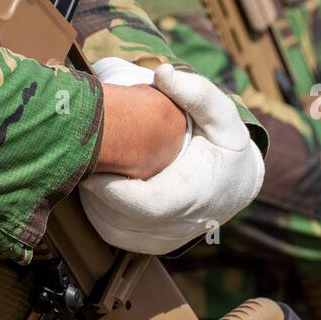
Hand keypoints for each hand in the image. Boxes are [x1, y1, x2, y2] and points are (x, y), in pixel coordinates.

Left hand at [81, 58, 264, 253]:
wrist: (237, 183)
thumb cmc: (224, 145)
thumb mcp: (221, 114)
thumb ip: (197, 92)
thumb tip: (163, 74)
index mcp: (195, 194)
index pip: (144, 204)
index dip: (112, 187)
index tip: (94, 161)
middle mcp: (180, 225)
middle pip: (120, 217)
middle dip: (95, 188)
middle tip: (82, 156)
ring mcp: (164, 240)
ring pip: (111, 228)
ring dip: (93, 200)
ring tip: (90, 166)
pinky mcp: (151, 245)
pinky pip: (113, 234)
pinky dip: (99, 211)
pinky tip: (99, 183)